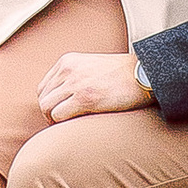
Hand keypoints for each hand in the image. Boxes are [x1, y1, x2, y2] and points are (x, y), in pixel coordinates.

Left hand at [37, 49, 154, 120]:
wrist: (144, 74)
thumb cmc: (122, 75)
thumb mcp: (92, 67)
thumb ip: (76, 77)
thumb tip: (63, 100)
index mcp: (68, 61)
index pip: (44, 87)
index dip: (50, 103)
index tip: (60, 114)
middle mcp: (68, 69)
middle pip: (43, 97)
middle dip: (50, 114)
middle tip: (63, 125)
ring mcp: (75, 83)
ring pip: (47, 107)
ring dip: (54, 120)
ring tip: (69, 127)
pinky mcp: (85, 98)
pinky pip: (59, 115)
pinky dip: (63, 124)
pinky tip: (75, 125)